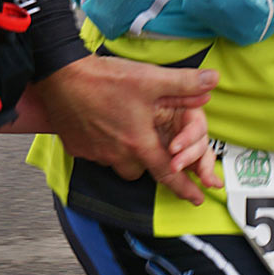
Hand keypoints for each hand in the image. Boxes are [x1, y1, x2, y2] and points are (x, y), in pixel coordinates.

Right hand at [32, 55, 220, 199]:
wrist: (61, 75)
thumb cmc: (105, 79)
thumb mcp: (152, 79)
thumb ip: (185, 84)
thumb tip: (212, 82)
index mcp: (139, 142)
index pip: (168, 172)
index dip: (185, 187)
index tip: (196, 199)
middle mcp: (117, 154)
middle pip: (141, 170)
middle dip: (150, 162)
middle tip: (153, 146)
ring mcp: (95, 153)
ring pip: (118, 163)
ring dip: (126, 153)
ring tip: (129, 133)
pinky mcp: (77, 147)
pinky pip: (96, 155)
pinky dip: (104, 145)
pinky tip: (104, 127)